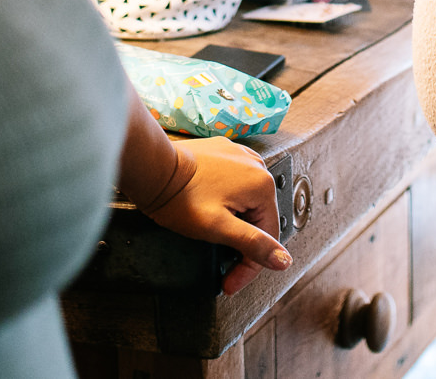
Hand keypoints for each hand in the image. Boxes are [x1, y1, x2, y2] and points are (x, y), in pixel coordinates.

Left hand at [141, 138, 292, 294]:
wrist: (151, 168)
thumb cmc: (180, 196)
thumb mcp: (218, 229)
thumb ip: (253, 244)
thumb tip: (284, 260)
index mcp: (262, 184)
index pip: (268, 236)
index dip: (250, 267)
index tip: (231, 283)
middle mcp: (256, 165)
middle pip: (258, 218)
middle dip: (242, 246)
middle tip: (222, 267)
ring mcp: (239, 155)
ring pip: (247, 201)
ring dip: (235, 224)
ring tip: (214, 238)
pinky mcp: (223, 152)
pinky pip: (234, 183)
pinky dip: (227, 202)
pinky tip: (211, 211)